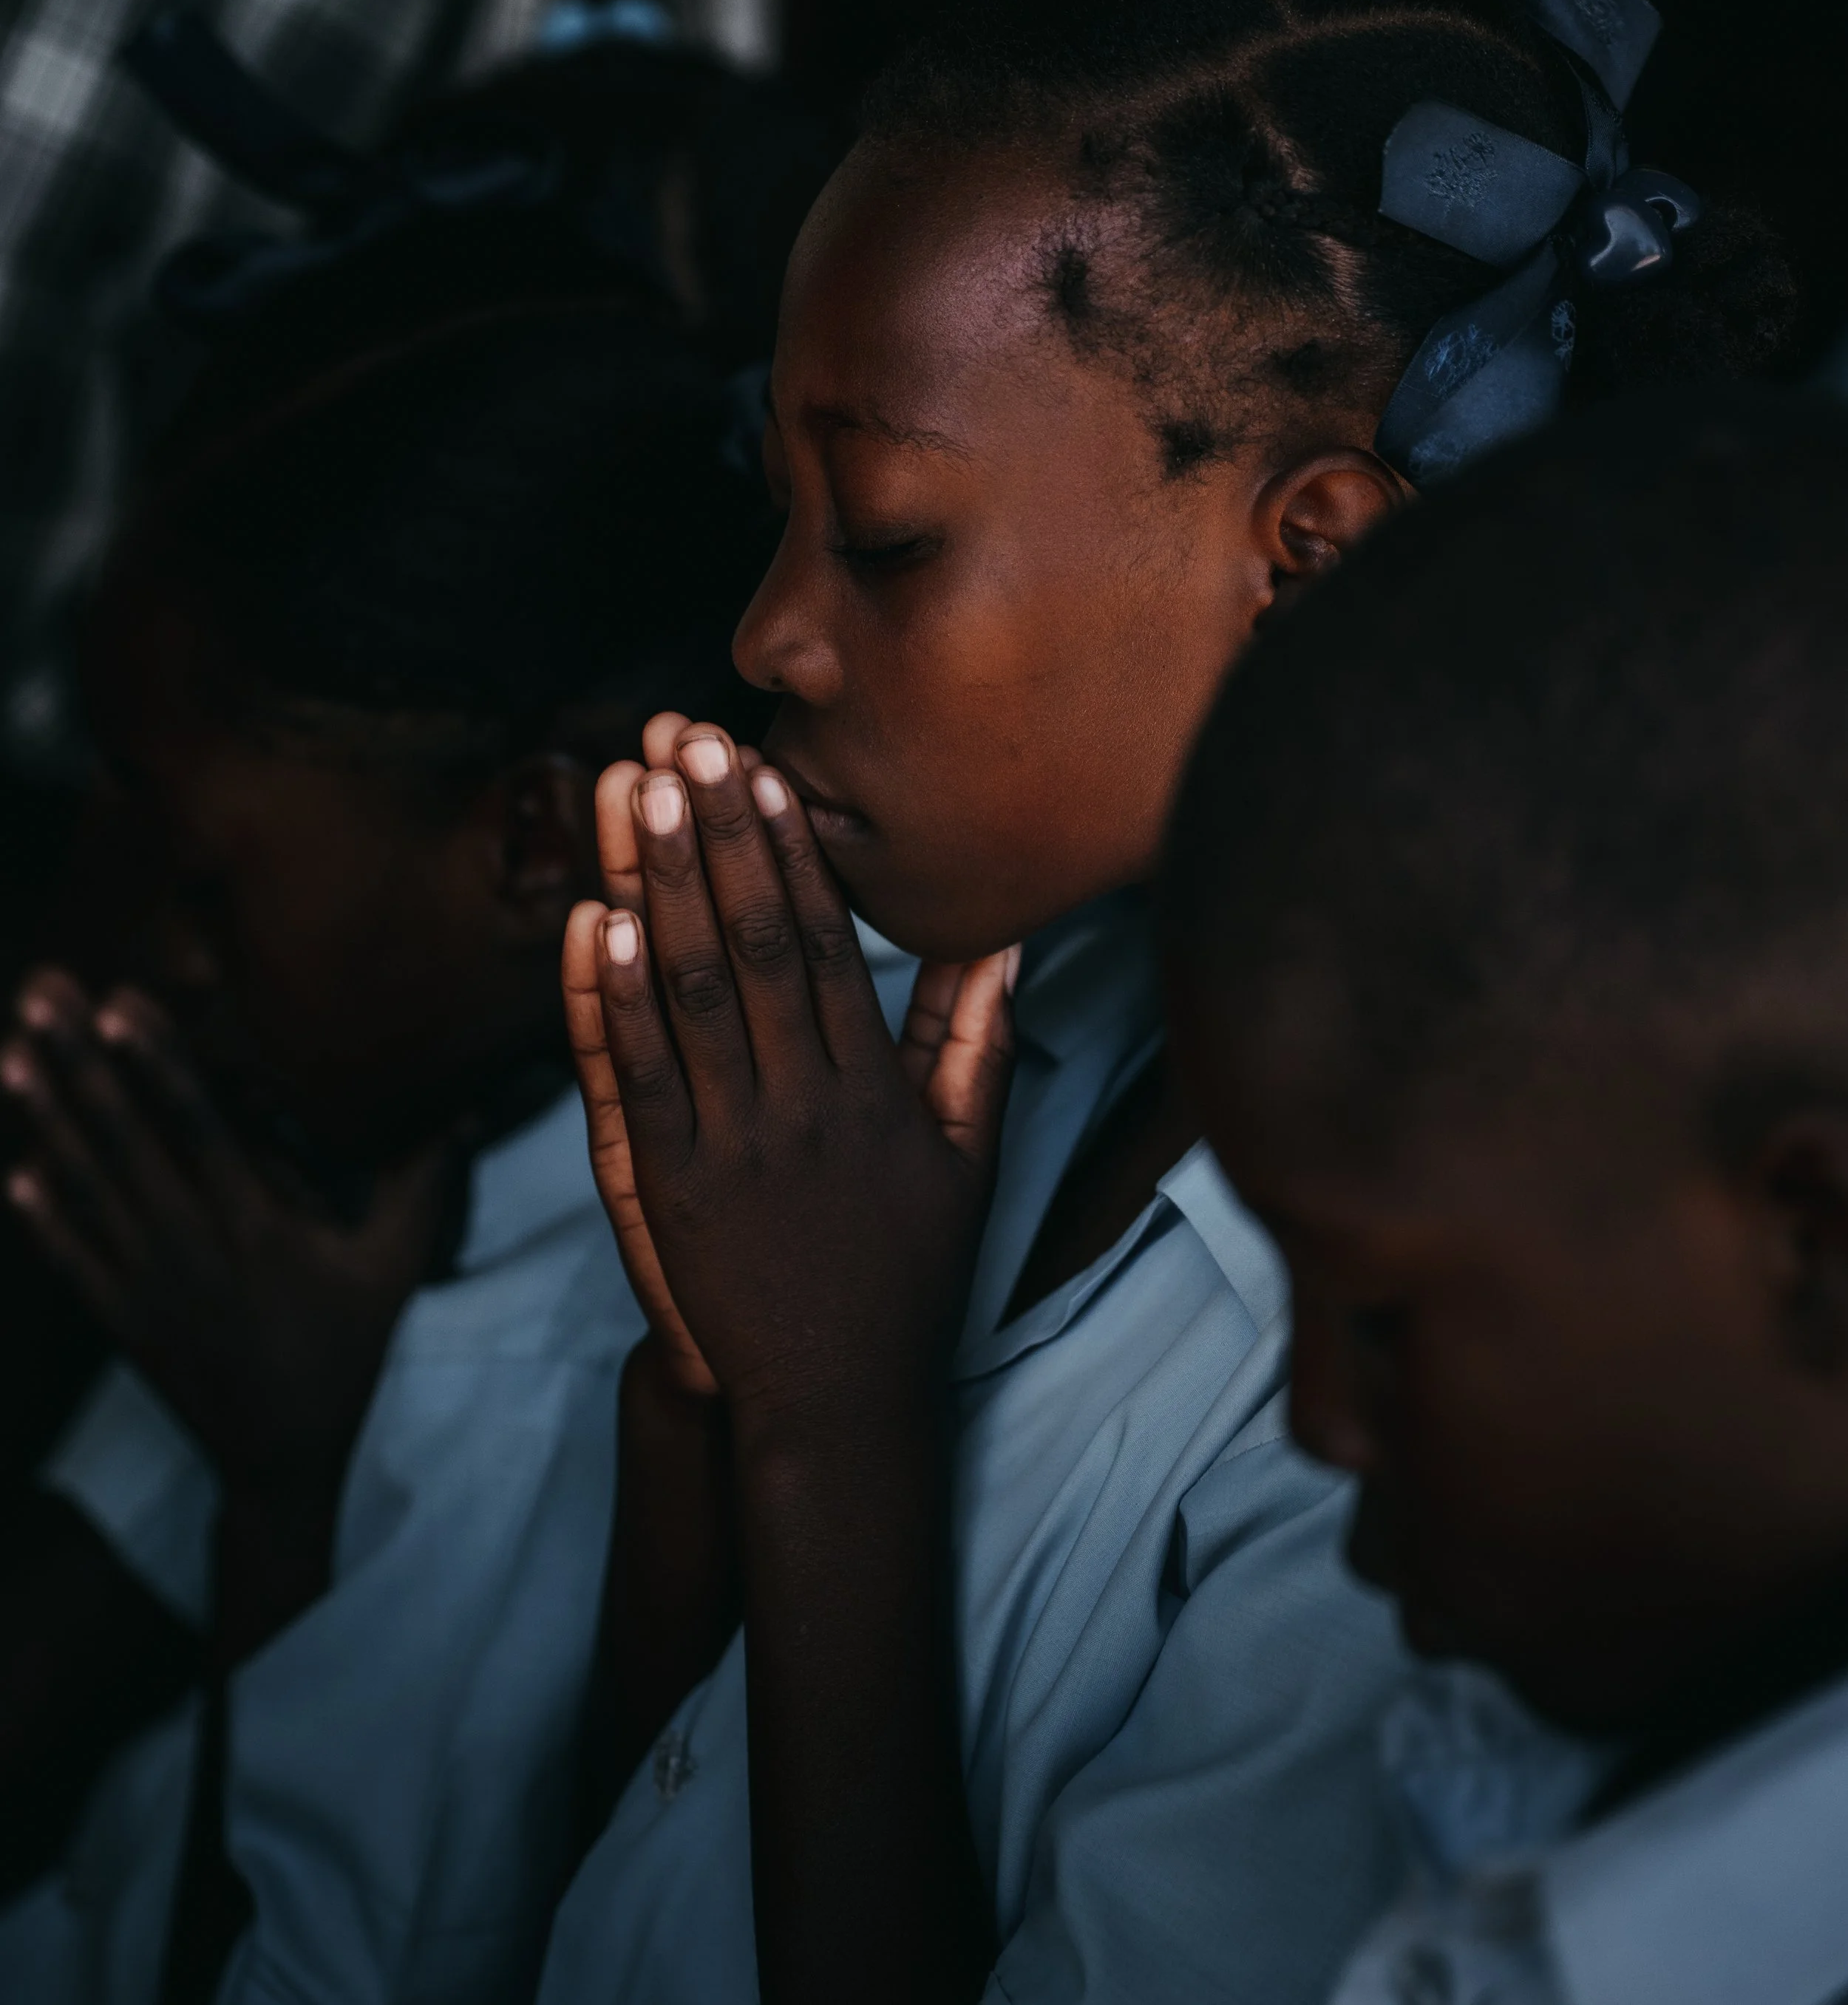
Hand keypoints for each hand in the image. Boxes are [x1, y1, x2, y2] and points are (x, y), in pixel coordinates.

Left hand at [1, 971, 452, 1494]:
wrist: (284, 1465)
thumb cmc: (345, 1356)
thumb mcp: (394, 1268)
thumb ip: (420, 1184)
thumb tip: (463, 1108)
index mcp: (254, 1224)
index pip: (196, 1125)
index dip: (155, 1062)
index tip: (119, 1002)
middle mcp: (191, 1245)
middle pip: (125, 1140)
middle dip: (79, 1063)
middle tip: (40, 996)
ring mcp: (149, 1287)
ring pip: (88, 1189)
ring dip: (47, 1121)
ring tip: (9, 1059)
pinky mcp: (124, 1325)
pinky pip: (74, 1264)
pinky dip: (42, 1222)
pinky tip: (11, 1176)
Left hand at [578, 723, 1017, 1438]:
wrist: (838, 1402)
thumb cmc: (906, 1274)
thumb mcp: (965, 1155)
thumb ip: (975, 1041)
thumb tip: (1004, 940)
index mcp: (873, 1088)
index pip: (832, 943)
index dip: (794, 850)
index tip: (764, 770)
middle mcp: (807, 1103)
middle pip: (761, 942)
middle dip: (719, 833)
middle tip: (689, 740)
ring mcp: (736, 1144)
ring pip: (695, 992)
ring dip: (661, 884)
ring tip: (635, 792)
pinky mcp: (673, 1188)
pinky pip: (640, 1077)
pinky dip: (617, 999)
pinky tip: (598, 923)